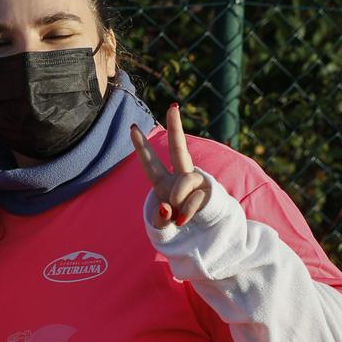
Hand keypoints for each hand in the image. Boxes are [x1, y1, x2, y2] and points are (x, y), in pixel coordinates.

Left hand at [130, 104, 211, 228]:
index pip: (150, 163)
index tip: (132, 127)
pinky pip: (193, 199)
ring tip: (178, 216)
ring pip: (184, 182)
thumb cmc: (179, 227)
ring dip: (178, 200)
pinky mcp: (209, 190)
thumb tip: (166, 208)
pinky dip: (187, 212)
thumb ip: (159, 220)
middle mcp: (180, 178)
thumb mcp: (163, 227)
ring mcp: (196, 182)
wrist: (205, 235)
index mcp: (163, 184)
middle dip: (177, 127)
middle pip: (179, 149)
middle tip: (173, 106)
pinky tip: (186, 219)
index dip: (141, 146)